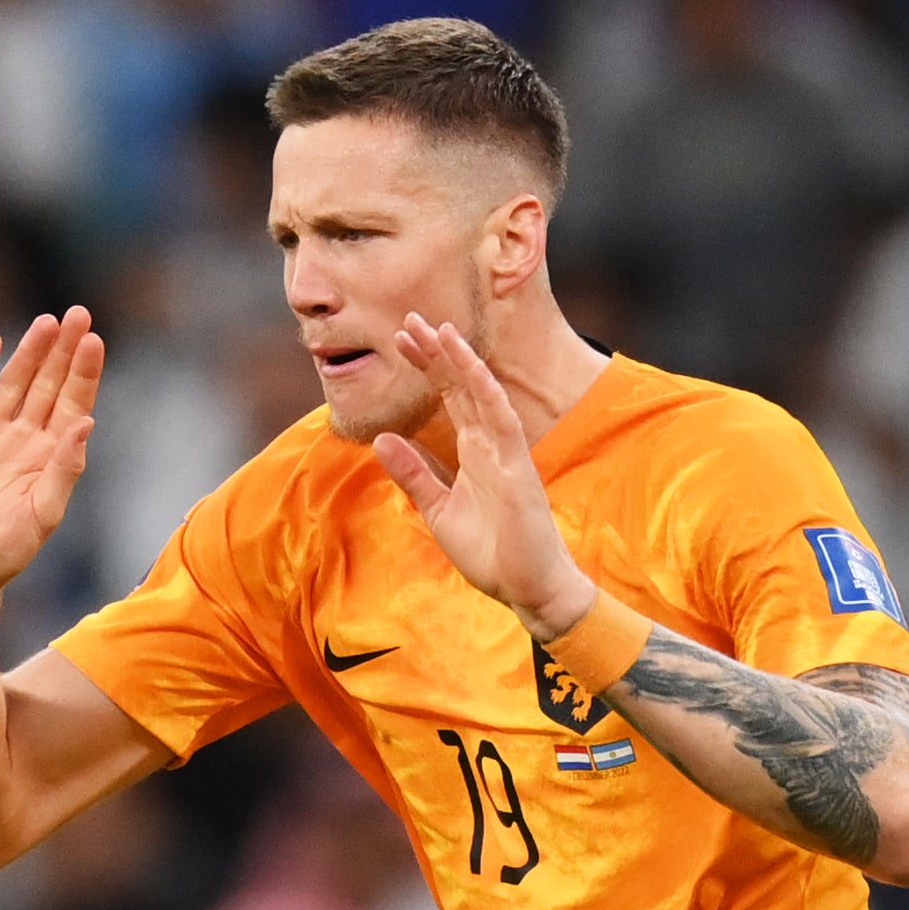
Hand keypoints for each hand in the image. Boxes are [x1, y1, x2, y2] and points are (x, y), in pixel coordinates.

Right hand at [0, 309, 100, 607]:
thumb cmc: (2, 556)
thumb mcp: (41, 516)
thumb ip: (65, 470)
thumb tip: (88, 422)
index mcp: (49, 459)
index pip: (73, 405)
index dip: (84, 373)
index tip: (95, 340)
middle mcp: (21, 442)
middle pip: (47, 385)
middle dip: (64, 351)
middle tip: (79, 313)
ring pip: (12, 384)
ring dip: (29, 353)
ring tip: (48, 322)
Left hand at [373, 317, 595, 634]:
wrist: (527, 588)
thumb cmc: (491, 553)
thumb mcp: (438, 509)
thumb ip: (413, 474)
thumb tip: (381, 438)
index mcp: (473, 451)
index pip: (449, 397)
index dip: (427, 367)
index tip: (401, 341)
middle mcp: (490, 444)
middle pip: (462, 386)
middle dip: (437, 353)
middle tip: (409, 320)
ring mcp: (506, 453)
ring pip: (482, 394)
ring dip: (461, 361)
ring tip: (437, 329)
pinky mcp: (519, 468)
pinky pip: (502, 421)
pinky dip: (486, 393)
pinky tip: (470, 368)